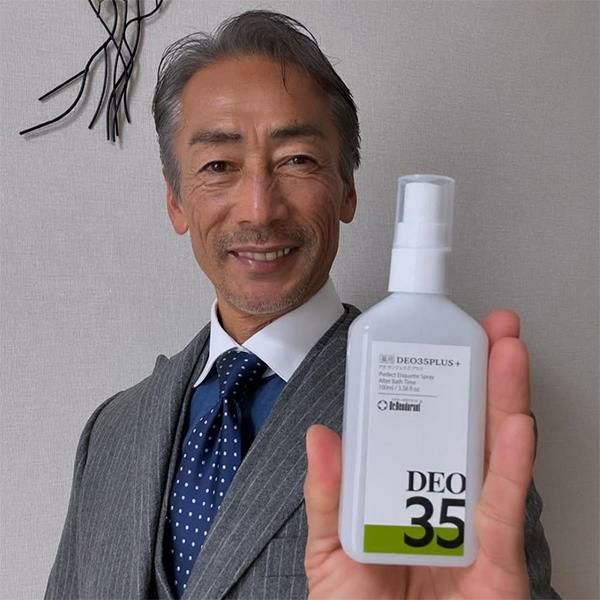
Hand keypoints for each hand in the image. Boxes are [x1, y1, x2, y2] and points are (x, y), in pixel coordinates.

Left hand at [304, 309, 533, 598]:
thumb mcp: (330, 554)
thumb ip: (327, 497)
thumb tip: (320, 436)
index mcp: (402, 494)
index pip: (419, 427)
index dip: (428, 384)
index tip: (429, 345)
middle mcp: (443, 501)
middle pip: (466, 427)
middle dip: (480, 374)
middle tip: (488, 329)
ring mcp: (474, 526)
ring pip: (495, 452)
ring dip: (504, 398)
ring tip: (506, 351)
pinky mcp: (499, 561)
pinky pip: (505, 506)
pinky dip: (513, 463)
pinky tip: (515, 422)